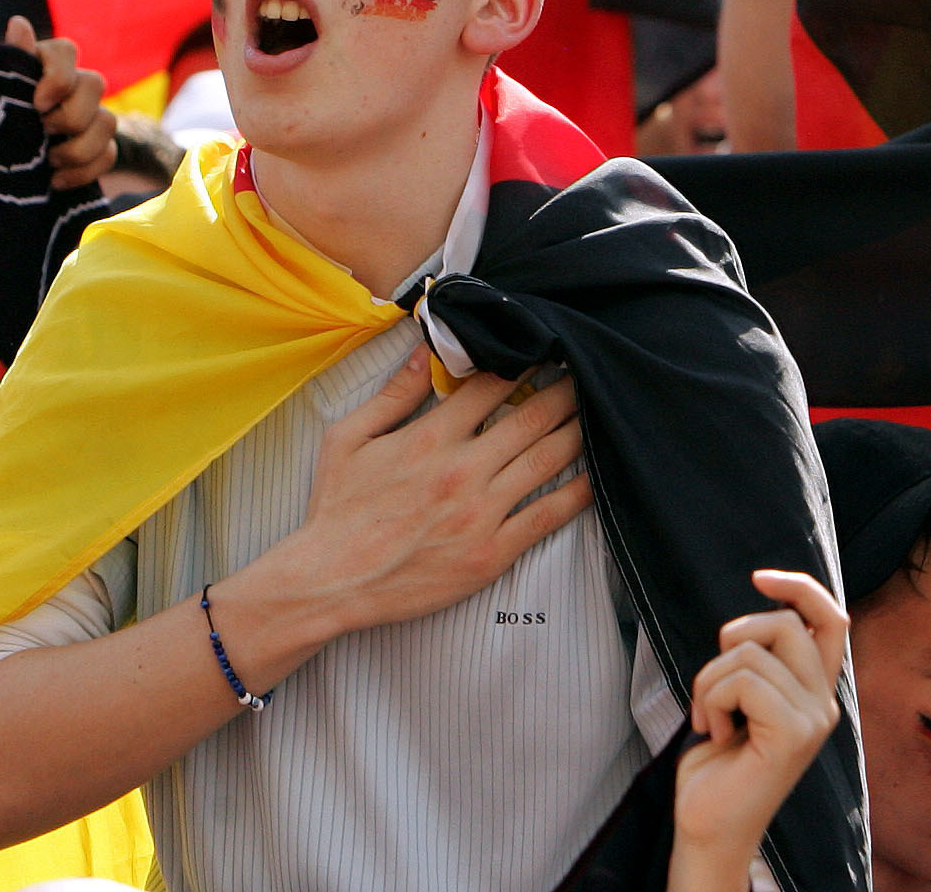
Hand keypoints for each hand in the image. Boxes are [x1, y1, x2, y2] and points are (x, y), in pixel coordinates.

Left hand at [8, 15, 113, 193]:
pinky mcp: (96, 146)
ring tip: (48, 160)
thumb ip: (11, 61)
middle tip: (42, 131)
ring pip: (108, 122)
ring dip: (78, 147)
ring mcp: (89, 115)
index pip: (67, 51)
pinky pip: (109, 154)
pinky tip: (56, 180)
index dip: (58, 77)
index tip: (36, 104)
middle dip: (70, 115)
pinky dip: (84, 171)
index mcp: (45, 62)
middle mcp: (73, 84)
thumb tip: (19, 24)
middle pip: (95, 84)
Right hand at [260, 359, 592, 640]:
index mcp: (430, 438)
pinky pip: (546, 517)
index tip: (542, 351)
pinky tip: (595, 477)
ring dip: (577, 432)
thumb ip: (391, 393)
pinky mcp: (492, 552)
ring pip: (546, 461)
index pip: (490, 386)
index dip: (522, 363)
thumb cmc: (336, 509)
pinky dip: (576, 494)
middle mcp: (463, 470)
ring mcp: (481, 513)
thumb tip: (423, 350)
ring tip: (597, 412)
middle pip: (531, 418)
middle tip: (586, 374)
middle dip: (564, 392)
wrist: (333, 580)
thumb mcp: (348, 438)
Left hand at [670, 571, 847, 891]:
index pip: (832, 619)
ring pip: (752, 652)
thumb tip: (765, 609)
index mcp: (815, 690)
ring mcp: (813, 719)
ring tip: (710, 717)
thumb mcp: (741, 695)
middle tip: (713, 686)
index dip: (801, 587)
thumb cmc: (717, 761)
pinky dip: (711, 699)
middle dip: (732, 640)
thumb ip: (761, 658)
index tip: (760, 578)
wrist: (708, 822)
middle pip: (784, 624)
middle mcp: (824, 703)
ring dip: (710, 679)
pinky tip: (713, 732)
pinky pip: (743, 681)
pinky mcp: (794, 734)